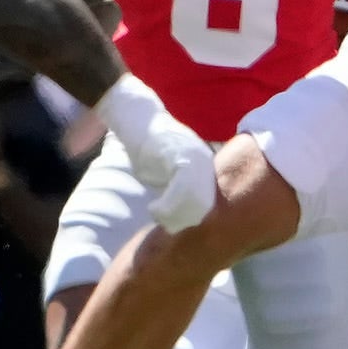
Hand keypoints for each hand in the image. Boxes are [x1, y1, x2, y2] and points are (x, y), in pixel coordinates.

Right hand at [125, 111, 215, 232]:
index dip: (192, 221)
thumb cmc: (149, 152)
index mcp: (207, 172)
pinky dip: (167, 206)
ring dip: (175, 217)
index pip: (210, 206)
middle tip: (166, 225)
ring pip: (196, 202)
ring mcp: (197, 159)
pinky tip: (154, 208)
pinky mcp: (182, 156)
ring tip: (158, 214)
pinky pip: (182, 190)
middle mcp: (207, 165)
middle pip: (206, 208)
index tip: (175, 228)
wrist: (137, 120)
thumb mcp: (167, 178)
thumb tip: (181, 223)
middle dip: (184, 222)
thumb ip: (178, 195)